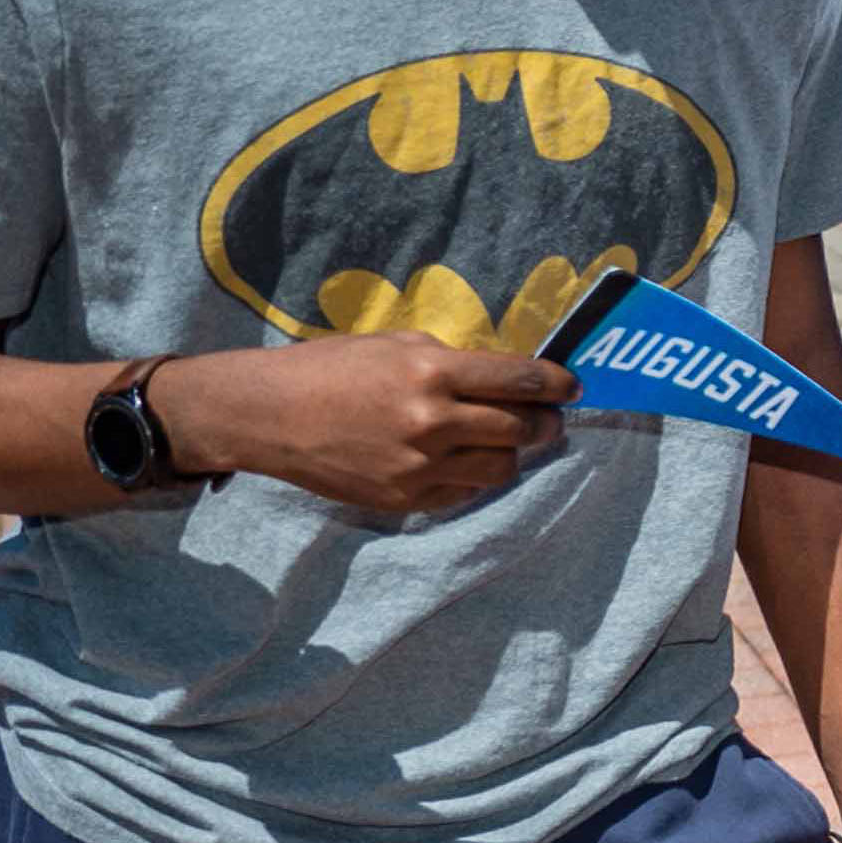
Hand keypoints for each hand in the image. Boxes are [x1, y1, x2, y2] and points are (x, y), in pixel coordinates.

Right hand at [154, 334, 571, 513]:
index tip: (573, 386)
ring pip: (502, 468)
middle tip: (547, 417)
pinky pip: (465, 494)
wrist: (268, 414)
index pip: (522, 380)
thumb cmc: (331, 368)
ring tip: (503, 440)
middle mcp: (432, 421)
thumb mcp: (396, 343)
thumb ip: (453, 359)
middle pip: (522, 429)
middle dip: (545, 422)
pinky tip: (461, 460)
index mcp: (432, 372)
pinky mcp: (404, 499)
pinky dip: (473, 477)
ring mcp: (418, 466)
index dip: (558, 384)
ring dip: (512, 453)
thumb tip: (505, 375)